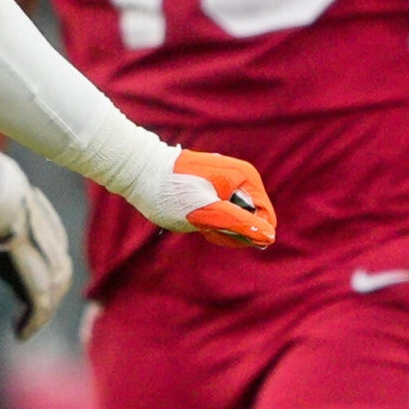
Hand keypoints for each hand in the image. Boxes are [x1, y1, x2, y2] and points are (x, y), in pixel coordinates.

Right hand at [0, 140, 71, 340]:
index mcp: (38, 212)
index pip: (54, 243)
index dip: (47, 262)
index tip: (36, 277)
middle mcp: (48, 235)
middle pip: (59, 269)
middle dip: (49, 291)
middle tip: (34, 310)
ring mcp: (45, 256)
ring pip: (51, 291)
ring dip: (40, 311)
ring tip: (25, 326)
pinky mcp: (35, 276)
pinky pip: (40, 306)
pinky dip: (32, 323)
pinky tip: (19, 334)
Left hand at [126, 148, 276, 247]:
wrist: (139, 171)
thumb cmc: (171, 191)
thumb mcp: (206, 212)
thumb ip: (239, 224)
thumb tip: (269, 236)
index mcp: (247, 178)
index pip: (266, 220)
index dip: (246, 234)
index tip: (217, 229)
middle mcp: (241, 177)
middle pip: (251, 221)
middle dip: (228, 230)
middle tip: (200, 223)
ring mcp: (227, 182)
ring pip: (235, 220)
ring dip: (216, 227)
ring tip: (192, 216)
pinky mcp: (214, 188)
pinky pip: (221, 213)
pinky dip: (207, 220)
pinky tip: (189, 213)